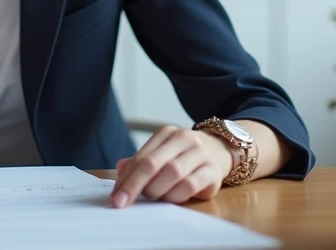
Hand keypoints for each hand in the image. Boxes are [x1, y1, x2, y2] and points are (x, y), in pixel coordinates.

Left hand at [110, 125, 233, 207]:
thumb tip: (120, 169)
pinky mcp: (213, 170)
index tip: (115, 197)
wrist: (219, 150)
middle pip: (153, 163)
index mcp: (166, 133)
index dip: (126, 179)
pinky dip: (176, 195)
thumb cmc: (183, 156)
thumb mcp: (161, 154)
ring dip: (157, 190)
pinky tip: (170, 199)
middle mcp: (184, 139)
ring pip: (172, 173)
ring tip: (151, 197)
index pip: (141, 157)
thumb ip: (141, 162)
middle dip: (135, 186)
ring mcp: (200, 153)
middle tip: (123, 202)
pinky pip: (190, 185)